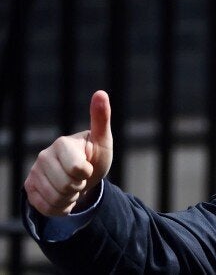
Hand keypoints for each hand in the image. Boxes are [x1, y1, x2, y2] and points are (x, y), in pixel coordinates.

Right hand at [24, 90, 112, 215]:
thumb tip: (101, 92)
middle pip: (66, 186)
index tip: (88, 165)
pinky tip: (63, 195)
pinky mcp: (29, 188)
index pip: (77, 169)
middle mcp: (43, 156)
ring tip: (73, 186)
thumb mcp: (102, 140)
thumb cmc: (95, 155)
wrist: (84, 176)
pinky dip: (59, 207)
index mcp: (61, 143)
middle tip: (81, 178)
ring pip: (55, 199)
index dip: (87, 173)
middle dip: (79, 186)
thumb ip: (101, 118)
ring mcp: (34, 172)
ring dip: (70, 198)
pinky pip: (45, 207)